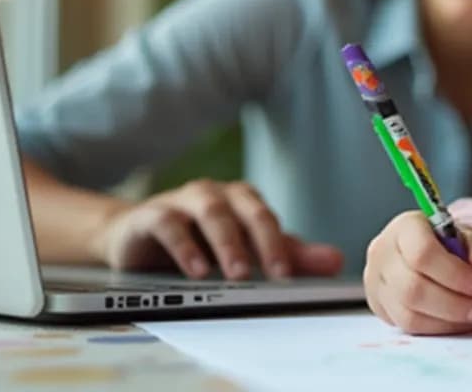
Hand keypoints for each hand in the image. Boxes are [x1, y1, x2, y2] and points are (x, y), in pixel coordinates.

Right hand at [91, 178, 343, 279]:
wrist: (136, 238)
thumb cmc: (199, 242)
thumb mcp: (245, 251)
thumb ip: (289, 255)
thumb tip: (336, 261)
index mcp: (241, 201)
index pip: (266, 218)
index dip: (281, 244)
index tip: (290, 275)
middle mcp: (215, 195)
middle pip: (243, 211)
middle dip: (262, 242)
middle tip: (274, 275)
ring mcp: (182, 202)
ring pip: (209, 213)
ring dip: (226, 243)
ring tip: (237, 275)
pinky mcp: (149, 215)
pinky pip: (167, 224)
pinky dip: (184, 247)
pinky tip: (195, 271)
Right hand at [364, 210, 471, 334]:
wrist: (443, 262)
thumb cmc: (459, 249)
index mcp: (406, 227)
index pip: (422, 253)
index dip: (454, 274)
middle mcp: (383, 252)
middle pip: (412, 287)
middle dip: (452, 303)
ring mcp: (376, 281)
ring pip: (408, 312)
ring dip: (446, 318)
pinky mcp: (380, 305)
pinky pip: (407, 325)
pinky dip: (437, 327)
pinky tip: (455, 320)